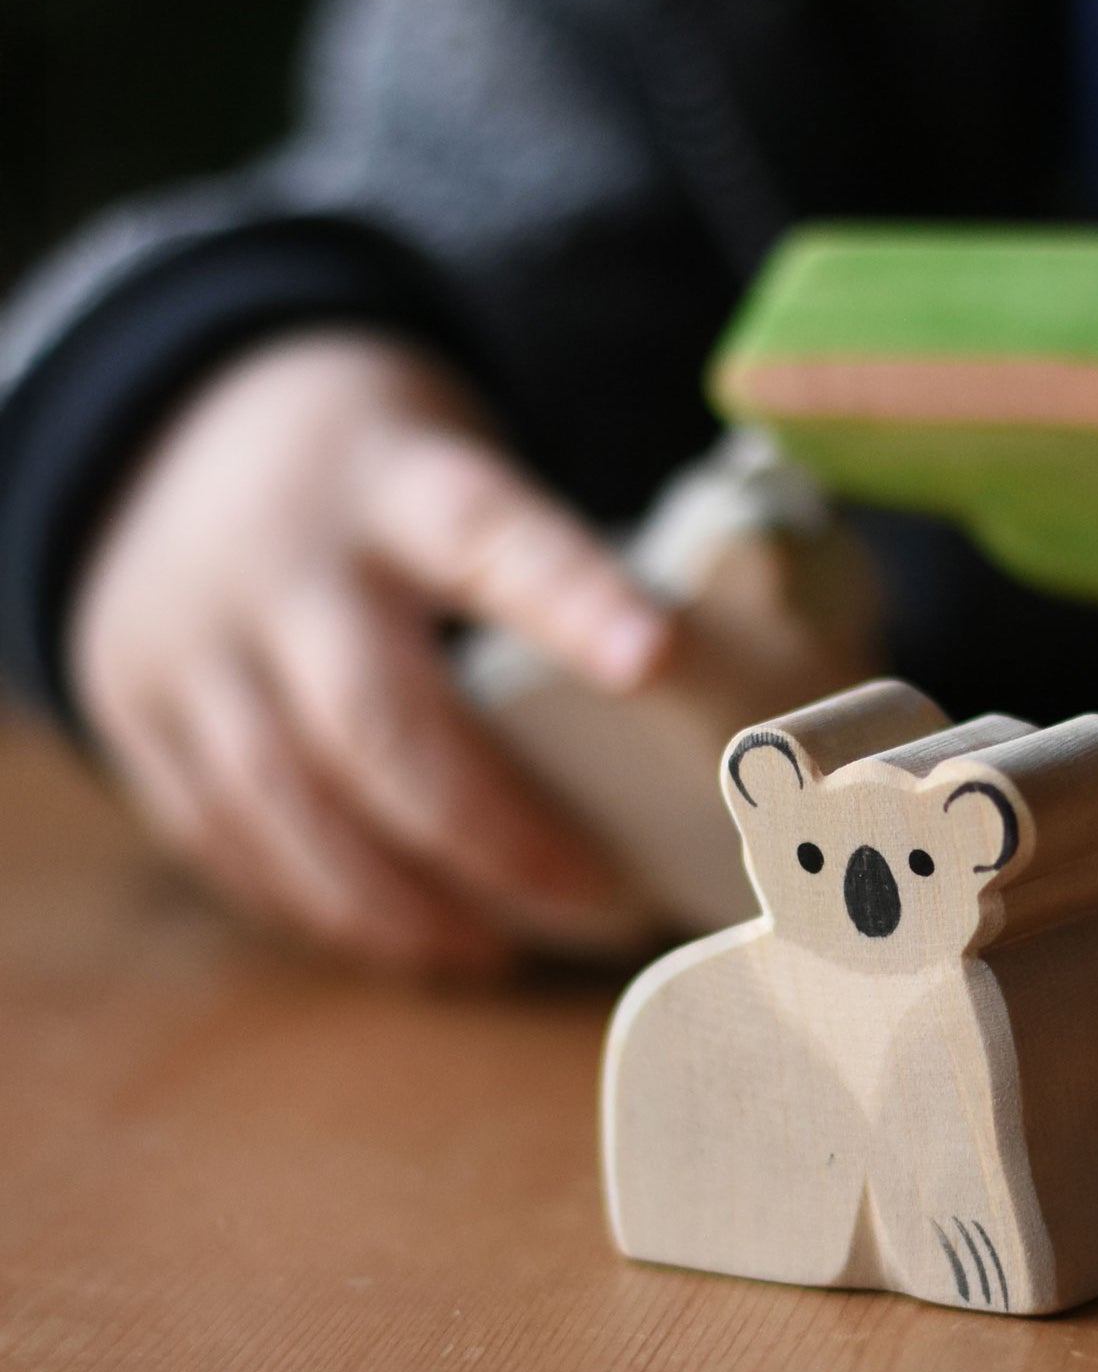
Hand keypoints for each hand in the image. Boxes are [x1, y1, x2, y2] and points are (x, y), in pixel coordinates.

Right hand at [70, 330, 671, 967]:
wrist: (176, 421)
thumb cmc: (379, 470)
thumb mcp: (457, 459)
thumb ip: (534, 563)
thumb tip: (687, 697)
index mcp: (392, 479)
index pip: (488, 533)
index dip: (571, 599)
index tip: (657, 660)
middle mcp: (279, 562)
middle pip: (376, 719)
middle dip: (493, 831)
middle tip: (599, 895)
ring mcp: (191, 640)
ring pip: (285, 803)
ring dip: (399, 902)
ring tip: (498, 950)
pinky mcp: (136, 707)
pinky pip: (221, 833)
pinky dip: (312, 902)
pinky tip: (396, 936)